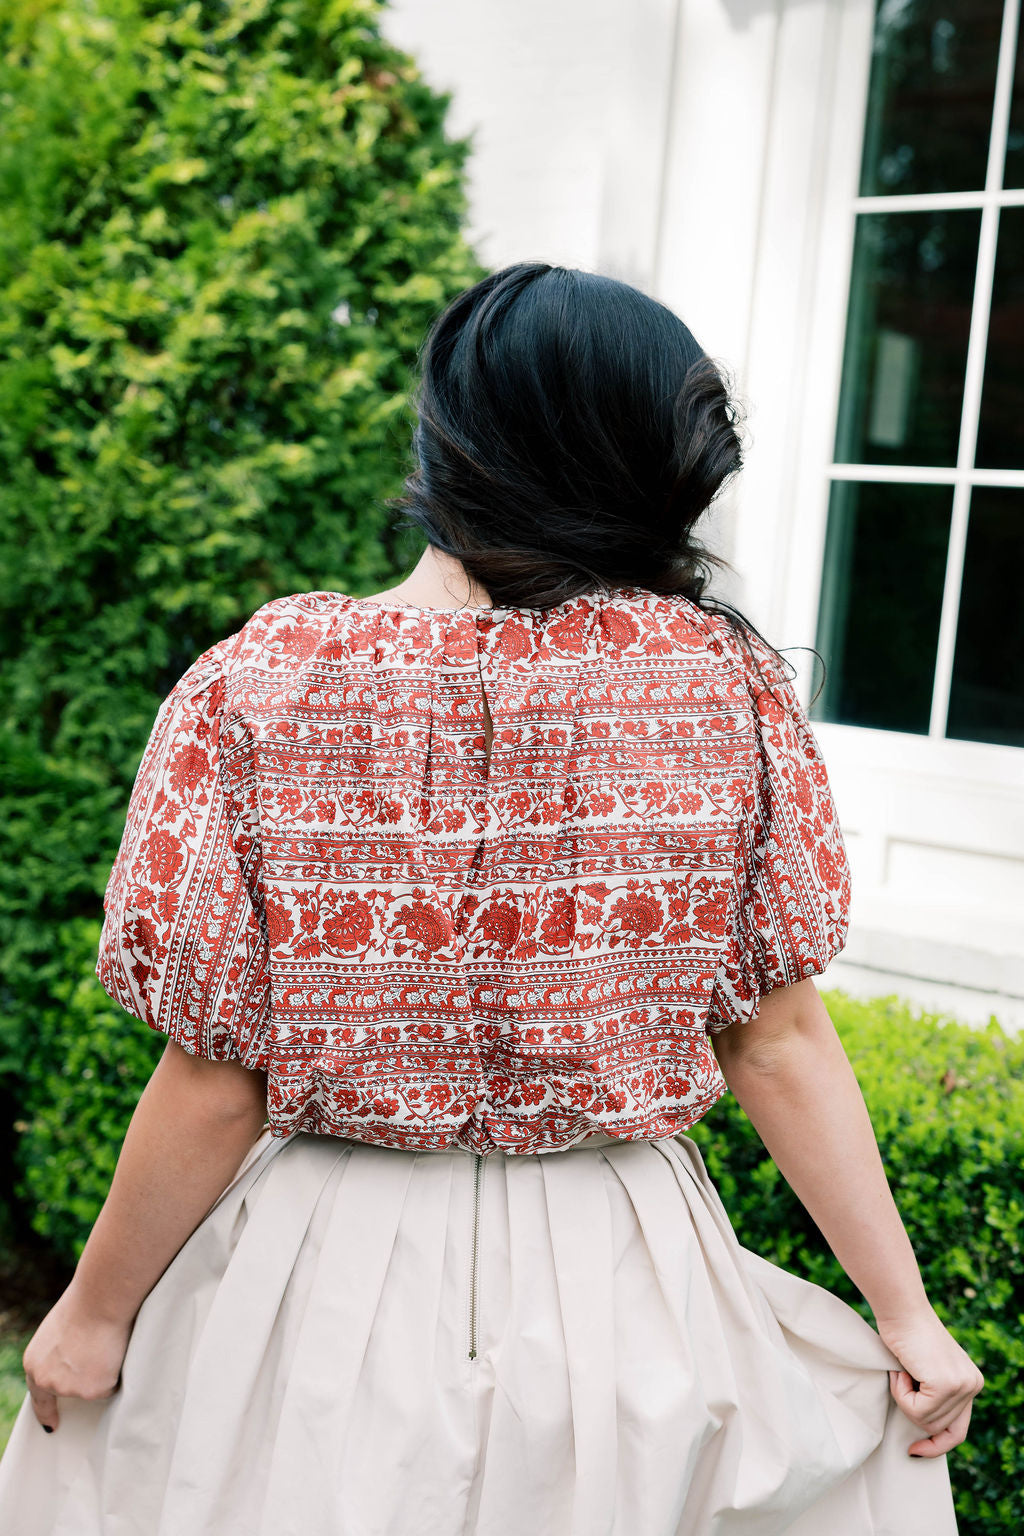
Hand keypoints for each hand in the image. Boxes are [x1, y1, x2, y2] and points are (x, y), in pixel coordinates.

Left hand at [22, 1286, 133, 1431]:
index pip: (39, 1397)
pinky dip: (116, 1371)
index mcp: (34, 1365)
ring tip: (104, 1342)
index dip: (46, 1411)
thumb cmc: (85, 1304)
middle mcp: (48, 1381)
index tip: (52, 1425)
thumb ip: (60, 1353)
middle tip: (96, 1354)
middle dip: (86, 1377)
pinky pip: (111, 1386)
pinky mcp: (93, 1391)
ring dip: (102, 1371)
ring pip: (94, 1388)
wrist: (101, 1300)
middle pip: (73, 1390)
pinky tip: (113, 1351)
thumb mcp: (60, 1331)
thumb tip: (75, 1363)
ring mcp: (70, 1389)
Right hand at [876, 1304, 983, 1457]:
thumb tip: (928, 1431)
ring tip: (902, 1370)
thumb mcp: (929, 1370)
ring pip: (924, 1421)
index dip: (937, 1446)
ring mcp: (961, 1386)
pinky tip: (901, 1369)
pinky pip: (915, 1410)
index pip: (959, 1431)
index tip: (915, 1450)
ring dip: (904, 1399)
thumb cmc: (906, 1334)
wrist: (901, 1308)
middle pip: (938, 1428)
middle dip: (912, 1410)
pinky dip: (900, 1392)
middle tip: (901, 1381)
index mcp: (972, 1382)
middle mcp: (973, 1385)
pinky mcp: (945, 1384)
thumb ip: (937, 1396)